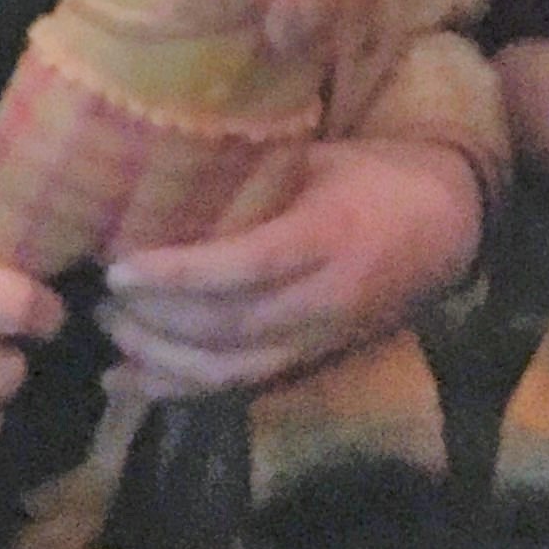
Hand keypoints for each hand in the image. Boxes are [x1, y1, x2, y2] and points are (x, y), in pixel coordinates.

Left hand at [100, 137, 484, 399]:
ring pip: (228, 370)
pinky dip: (180, 390)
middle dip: (154, 322)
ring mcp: (320, 339)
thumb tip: (165, 166)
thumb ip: (254, 171)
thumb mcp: (322, 158)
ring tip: (109, 337)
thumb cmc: (379, 176)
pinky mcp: (313, 362)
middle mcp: (324, 300)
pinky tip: (132, 382)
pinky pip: (239, 388)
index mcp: (329, 237)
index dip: (178, 274)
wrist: (450, 227)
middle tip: (97, 299)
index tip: (120, 267)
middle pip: (226, 327)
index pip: (245, 267)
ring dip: (159, 362)